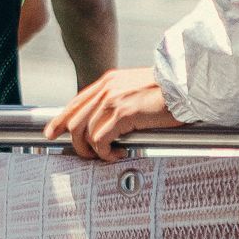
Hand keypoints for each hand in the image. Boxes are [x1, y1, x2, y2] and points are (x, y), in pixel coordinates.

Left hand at [50, 66, 174, 160]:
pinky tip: (117, 154)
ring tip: (104, 156)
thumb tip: (112, 121)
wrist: (185, 84)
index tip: (52, 132)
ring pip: (84, 132)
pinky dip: (105, 152)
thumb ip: (120, 99)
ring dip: (91, 150)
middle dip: (75, 142)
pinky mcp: (123, 114)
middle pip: (74, 120)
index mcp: (107, 82)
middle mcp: (106, 89)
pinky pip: (101, 140)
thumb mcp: (136, 88)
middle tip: (86, 155)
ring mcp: (112, 101)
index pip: (76, 103)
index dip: (61, 120)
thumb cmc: (167, 91)